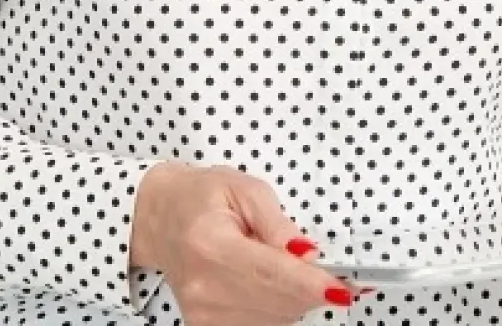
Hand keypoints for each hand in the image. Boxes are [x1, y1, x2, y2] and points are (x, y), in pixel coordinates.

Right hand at [130, 161, 369, 325]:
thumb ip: (278, 223)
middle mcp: (204, 287)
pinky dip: (276, 307)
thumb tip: (308, 254)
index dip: (311, 283)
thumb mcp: (243, 188)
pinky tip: (268, 283)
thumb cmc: (200, 197)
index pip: (271, 273)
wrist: (160, 218)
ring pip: (274, 319)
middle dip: (310, 288)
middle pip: (277, 303)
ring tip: (282, 264)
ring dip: (293, 297)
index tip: (340, 288)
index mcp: (211, 244)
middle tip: (328, 270)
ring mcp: (203, 314)